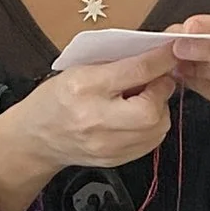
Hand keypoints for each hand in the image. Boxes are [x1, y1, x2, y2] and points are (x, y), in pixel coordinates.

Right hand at [0, 55, 174, 210]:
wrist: (36, 138)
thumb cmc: (56, 98)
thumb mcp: (79, 69)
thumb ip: (117, 63)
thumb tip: (154, 55)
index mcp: (85, 87)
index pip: (136, 71)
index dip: (162, 59)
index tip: (173, 50)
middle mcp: (96, 119)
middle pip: (151, 109)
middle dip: (162, 90)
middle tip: (156, 81)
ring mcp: (106, 145)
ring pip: (156, 128)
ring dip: (159, 110)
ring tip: (145, 100)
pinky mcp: (115, 160)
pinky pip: (150, 143)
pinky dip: (153, 127)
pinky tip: (139, 118)